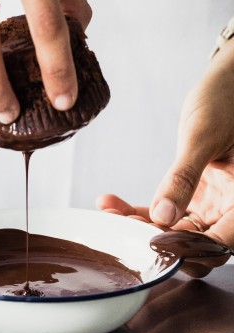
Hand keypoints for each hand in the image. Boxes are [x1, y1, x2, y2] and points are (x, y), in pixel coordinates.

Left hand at [98, 37, 233, 275]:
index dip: (187, 250)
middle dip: (158, 240)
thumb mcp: (202, 137)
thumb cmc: (226, 101)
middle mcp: (233, 208)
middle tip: (125, 227)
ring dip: (142, 225)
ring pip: (177, 230)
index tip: (152, 242)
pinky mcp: (199, 196)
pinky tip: (110, 202)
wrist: (229, 82)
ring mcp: (216, 205)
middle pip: (196, 243)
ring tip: (110, 212)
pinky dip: (141, 209)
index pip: (220, 244)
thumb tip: (164, 216)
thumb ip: (184, 177)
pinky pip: (169, 210)